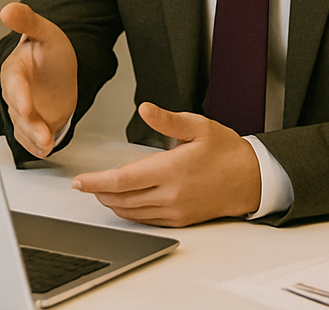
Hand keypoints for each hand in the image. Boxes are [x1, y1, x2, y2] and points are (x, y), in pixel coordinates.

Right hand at [0, 3, 77, 157]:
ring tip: (48, 143)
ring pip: (25, 128)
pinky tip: (44, 150)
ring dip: (35, 138)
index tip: (25, 107)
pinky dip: (37, 146)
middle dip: (28, 124)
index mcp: (14, 70)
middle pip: (18, 111)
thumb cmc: (48, 51)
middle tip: (42, 133)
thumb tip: (7, 9)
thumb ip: (28, 21)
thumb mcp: (45, 32)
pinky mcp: (31, 125)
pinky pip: (31, 139)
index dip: (19, 96)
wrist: (57, 69)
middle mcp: (15, 94)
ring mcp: (23, 111)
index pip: (14, 84)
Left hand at [70, 103, 260, 226]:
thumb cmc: (226, 151)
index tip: (78, 181)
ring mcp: (174, 210)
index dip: (96, 181)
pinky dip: (129, 211)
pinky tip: (124, 201)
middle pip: (121, 198)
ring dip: (111, 202)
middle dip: (99, 191)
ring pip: (131, 212)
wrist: (250, 179)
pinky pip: (145, 220)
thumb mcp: (199, 126)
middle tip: (85, 183)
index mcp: (172, 170)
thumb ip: (168, 120)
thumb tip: (145, 109)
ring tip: (101, 190)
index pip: (123, 179)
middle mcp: (171, 194)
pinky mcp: (179, 220)